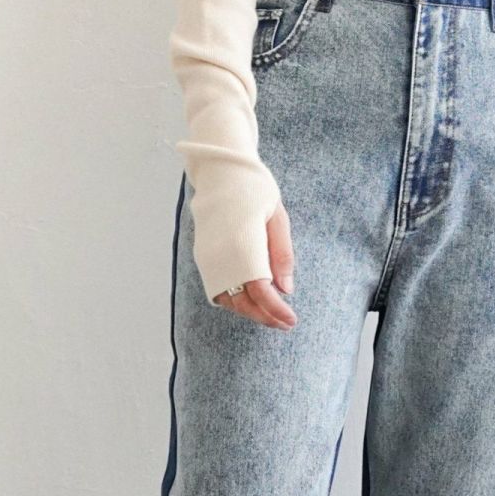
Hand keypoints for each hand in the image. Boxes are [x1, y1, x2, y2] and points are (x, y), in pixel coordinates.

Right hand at [213, 199, 296, 328]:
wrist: (220, 171)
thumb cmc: (253, 189)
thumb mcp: (277, 217)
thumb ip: (282, 254)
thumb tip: (286, 289)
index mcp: (243, 245)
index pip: (260, 291)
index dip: (276, 310)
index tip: (291, 320)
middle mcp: (221, 256)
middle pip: (243, 301)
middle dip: (265, 317)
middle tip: (285, 324)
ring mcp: (209, 258)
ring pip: (229, 300)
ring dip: (251, 312)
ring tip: (272, 316)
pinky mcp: (203, 257)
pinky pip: (218, 290)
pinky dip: (235, 301)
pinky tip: (253, 301)